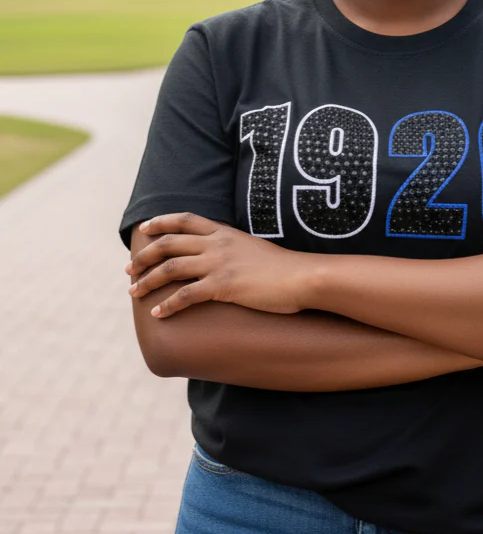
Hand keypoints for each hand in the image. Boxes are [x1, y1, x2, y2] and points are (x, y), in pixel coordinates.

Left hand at [125, 213, 308, 318]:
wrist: (302, 277)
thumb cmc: (284, 268)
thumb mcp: (254, 249)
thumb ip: (234, 250)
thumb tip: (224, 259)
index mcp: (225, 232)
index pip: (186, 219)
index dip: (162, 221)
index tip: (145, 228)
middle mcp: (218, 244)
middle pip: (169, 242)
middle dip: (144, 255)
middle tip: (129, 269)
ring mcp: (219, 264)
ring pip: (171, 267)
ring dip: (147, 280)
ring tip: (133, 292)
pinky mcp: (222, 286)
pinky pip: (185, 295)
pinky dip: (167, 305)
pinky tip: (157, 314)